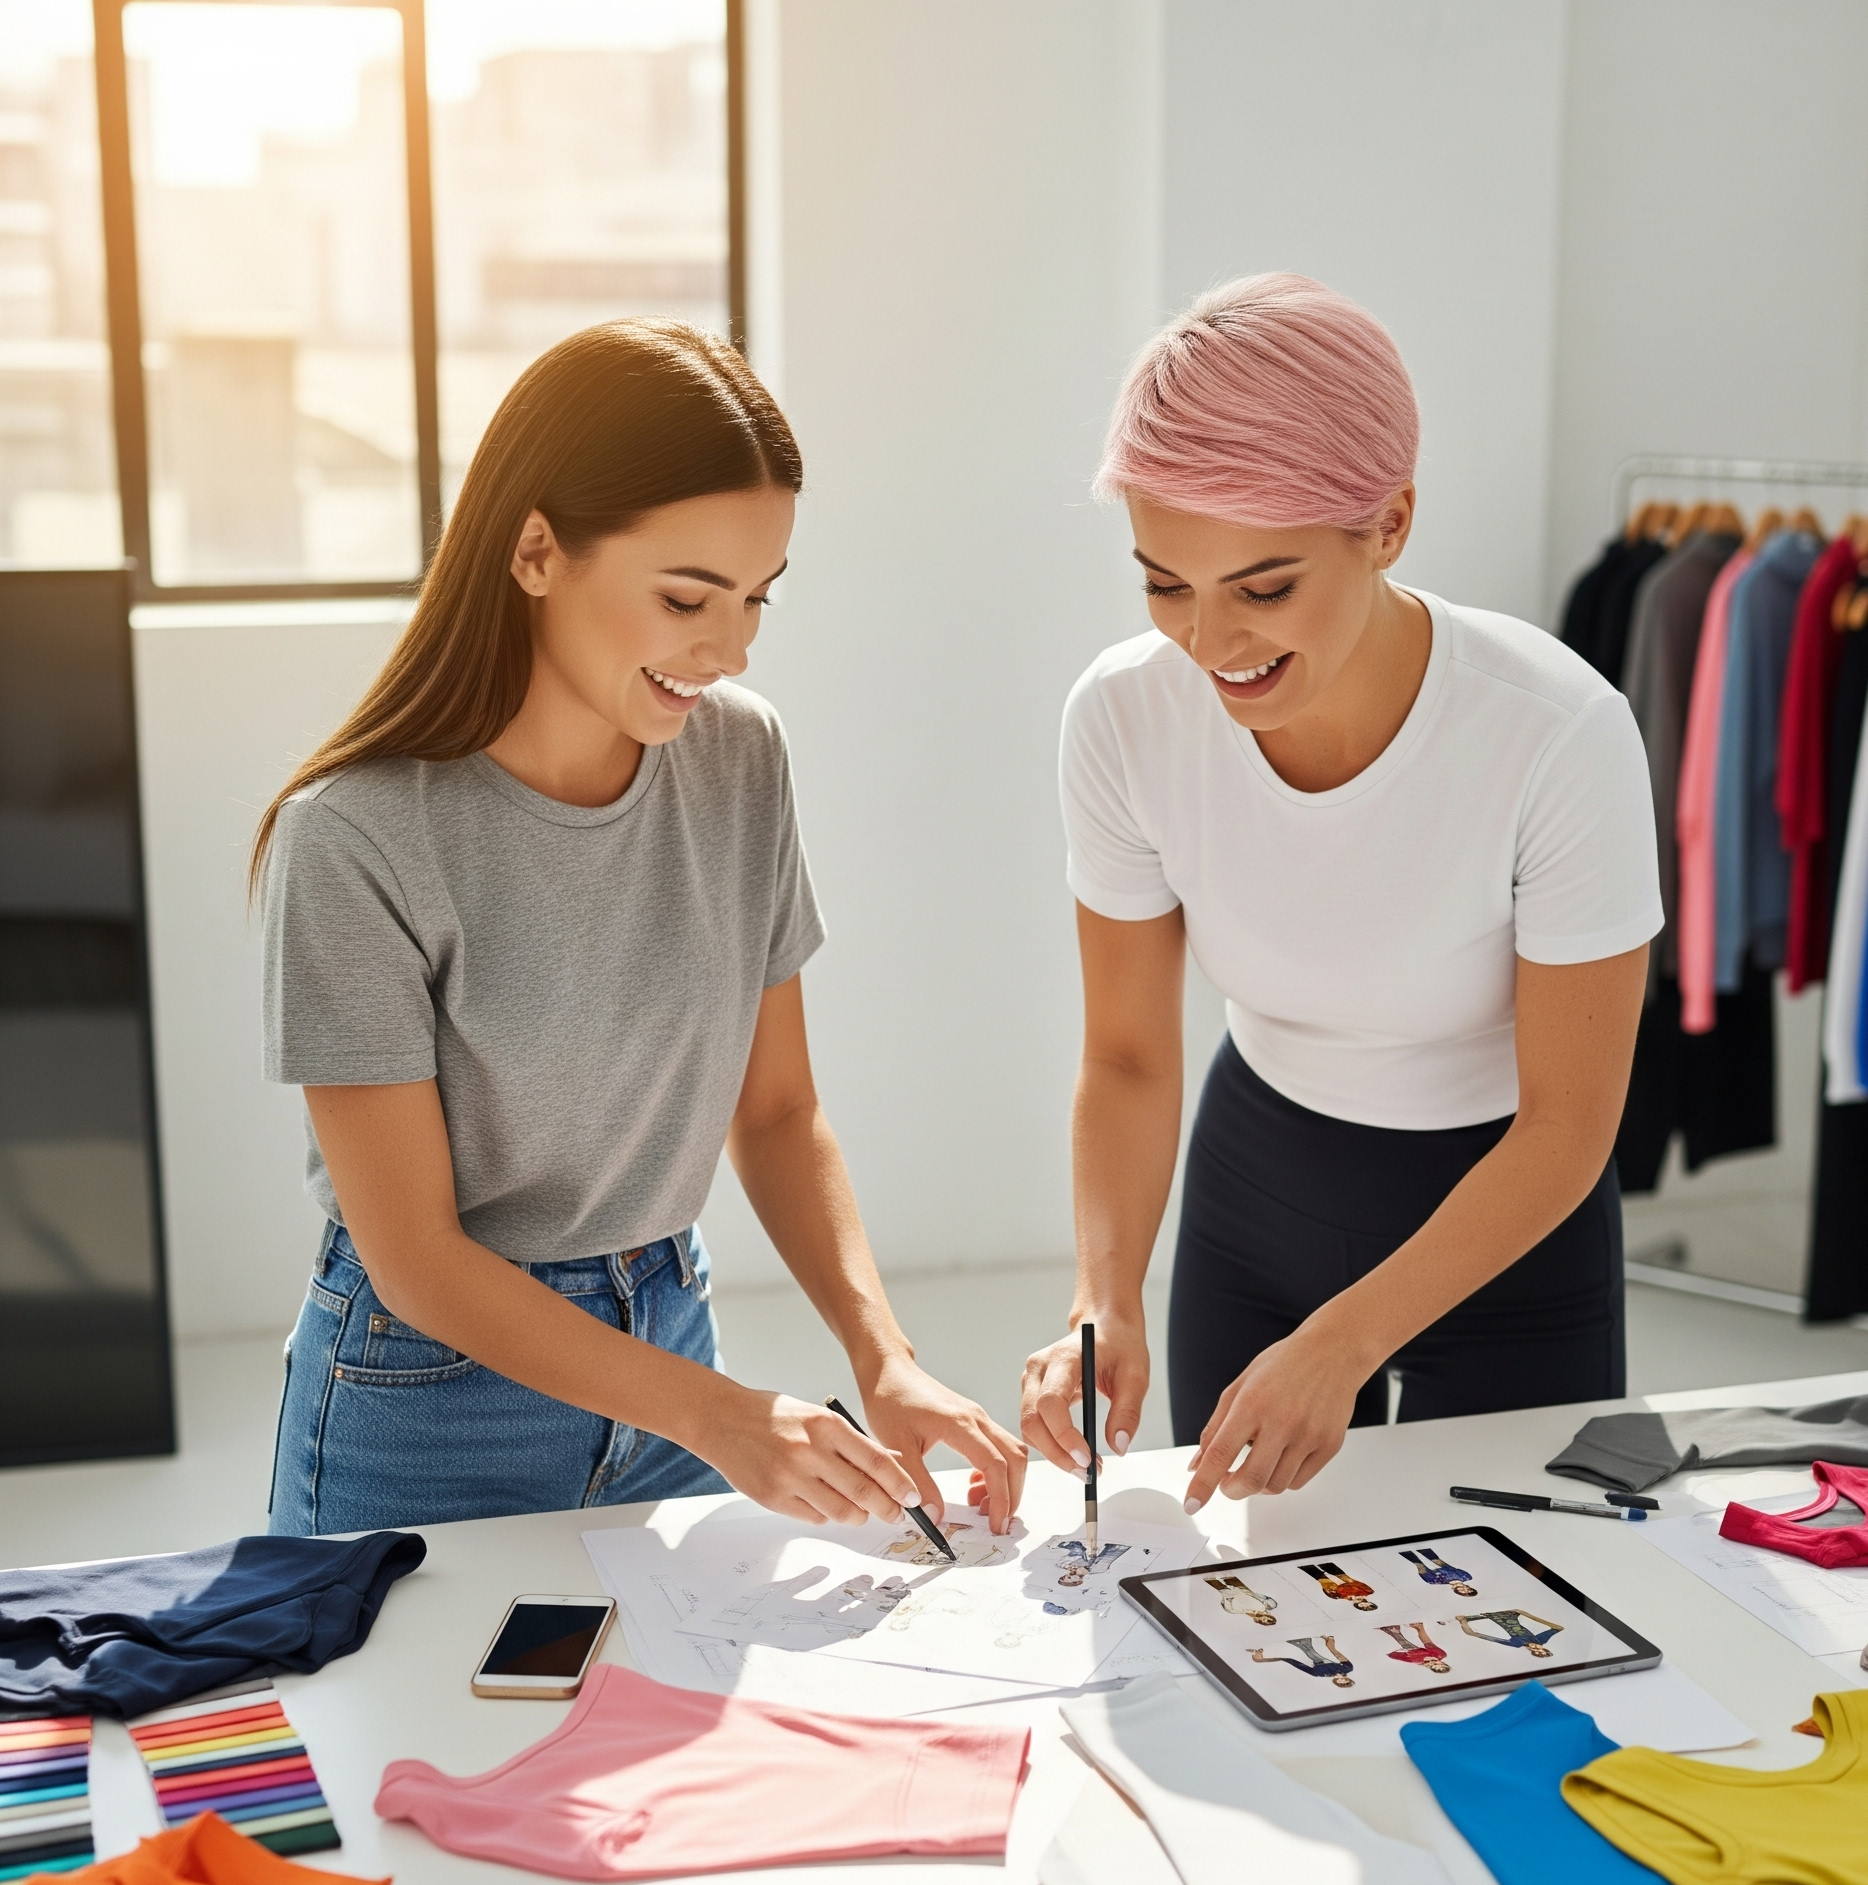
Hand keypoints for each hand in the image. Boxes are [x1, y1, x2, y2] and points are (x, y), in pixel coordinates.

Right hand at [702, 1386, 923, 1526]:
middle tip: (897, 1514)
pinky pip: (813, 1517)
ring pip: (840, 1511)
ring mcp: (790, 1476)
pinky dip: (826, 1515)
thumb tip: (894, 1465)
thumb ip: (855, 1442)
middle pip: (863, 1491)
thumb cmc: (775, 1416)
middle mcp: (810, 1451)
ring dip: (858, 1516)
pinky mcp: (773, 1498)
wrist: (722, 1419)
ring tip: (861, 1511)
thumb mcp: (819, 1418)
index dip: (900, 1484)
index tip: (914, 1497)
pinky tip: (825, 1504)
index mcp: (827, 1425)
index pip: (876, 1460)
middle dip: (888, 1508)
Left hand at [861, 1354, 1027, 1533]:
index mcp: (960, 1424)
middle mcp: (976, 1418)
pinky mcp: (972, 1419)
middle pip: (1015, 1458)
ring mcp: (977, 1416)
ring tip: (980, 1505)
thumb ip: (916, 1483)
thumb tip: (935, 1517)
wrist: (887, 1370)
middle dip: (1012, 1494)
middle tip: (996, 1522)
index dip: (1001, 1499)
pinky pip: (998, 1446)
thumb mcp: (896, 1447)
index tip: (996, 1526)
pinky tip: (974, 1484)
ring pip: (1010, 1451)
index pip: (995, 1464)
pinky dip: (995, 1470)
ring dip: (1005, 1482)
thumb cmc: (889, 1400)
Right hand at [1018, 1313, 1149, 1477]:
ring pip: (1029, 1427)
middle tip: (1087, 1474)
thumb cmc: (1119, 1344)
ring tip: (1086, 1466)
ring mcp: (1032, 1379)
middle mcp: (1039, 1367)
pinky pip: (1033, 1425)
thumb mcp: (1135, 1375)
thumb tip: (1118, 1446)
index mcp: (1063, 1357)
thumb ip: (1127, 1411)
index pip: (1051, 1401)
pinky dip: (1050, 1445)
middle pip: (1032, 1419)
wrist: (1105, 1325)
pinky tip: (1075, 1453)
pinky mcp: (1033, 1391)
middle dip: (1057, 1453)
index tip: (1086, 1458)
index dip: (1063, 1434)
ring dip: (1053, 1453)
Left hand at [1183, 1326, 1368, 1509]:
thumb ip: (1215, 1427)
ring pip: (1276, 1485)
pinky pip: (1299, 1481)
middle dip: (1232, 1491)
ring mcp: (1309, 1435)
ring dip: (1258, 1485)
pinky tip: (1280, 1458)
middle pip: (1252, 1480)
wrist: (1333, 1353)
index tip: (1192, 1503)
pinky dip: (1283, 1479)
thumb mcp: (1240, 1386)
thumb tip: (1197, 1464)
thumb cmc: (1283, 1365)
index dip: (1203, 1483)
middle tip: (1226, 1484)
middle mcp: (1282, 1421)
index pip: (1221, 1453)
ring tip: (1257, 1462)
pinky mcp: (1329, 1446)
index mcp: (1253, 1403)